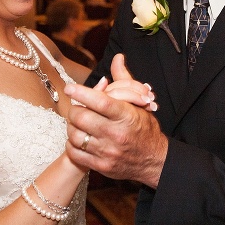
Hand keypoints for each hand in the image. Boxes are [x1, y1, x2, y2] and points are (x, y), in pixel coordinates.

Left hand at [64, 54, 167, 187]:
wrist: (154, 161)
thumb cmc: (145, 128)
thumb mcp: (139, 103)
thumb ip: (124, 80)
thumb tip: (117, 57)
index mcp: (126, 116)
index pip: (100, 101)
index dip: (82, 92)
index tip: (70, 87)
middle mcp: (116, 134)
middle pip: (82, 117)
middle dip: (75, 109)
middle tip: (77, 107)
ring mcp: (107, 152)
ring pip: (74, 135)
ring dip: (72, 126)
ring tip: (78, 122)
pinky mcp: (101, 166)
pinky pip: (75, 153)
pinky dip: (72, 144)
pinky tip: (79, 138)